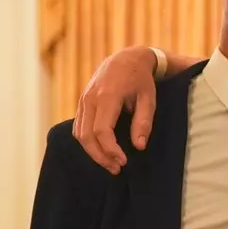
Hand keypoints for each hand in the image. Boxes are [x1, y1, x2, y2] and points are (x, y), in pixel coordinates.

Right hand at [72, 48, 158, 173]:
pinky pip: (78, 127)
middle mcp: (90, 98)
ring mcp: (83, 100)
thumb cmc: (140, 80)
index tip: (124, 162)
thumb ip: (143, 122)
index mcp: (107, 96)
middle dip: (100, 156)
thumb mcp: (149, 99)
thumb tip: (139, 146)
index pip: (101, 130)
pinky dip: (87, 142)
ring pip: (79, 133)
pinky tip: (101, 151)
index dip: (110, 150)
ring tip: (111, 164)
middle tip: (117, 169)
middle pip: (86, 135)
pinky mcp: (81, 104)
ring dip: (92, 152)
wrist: (125, 59)